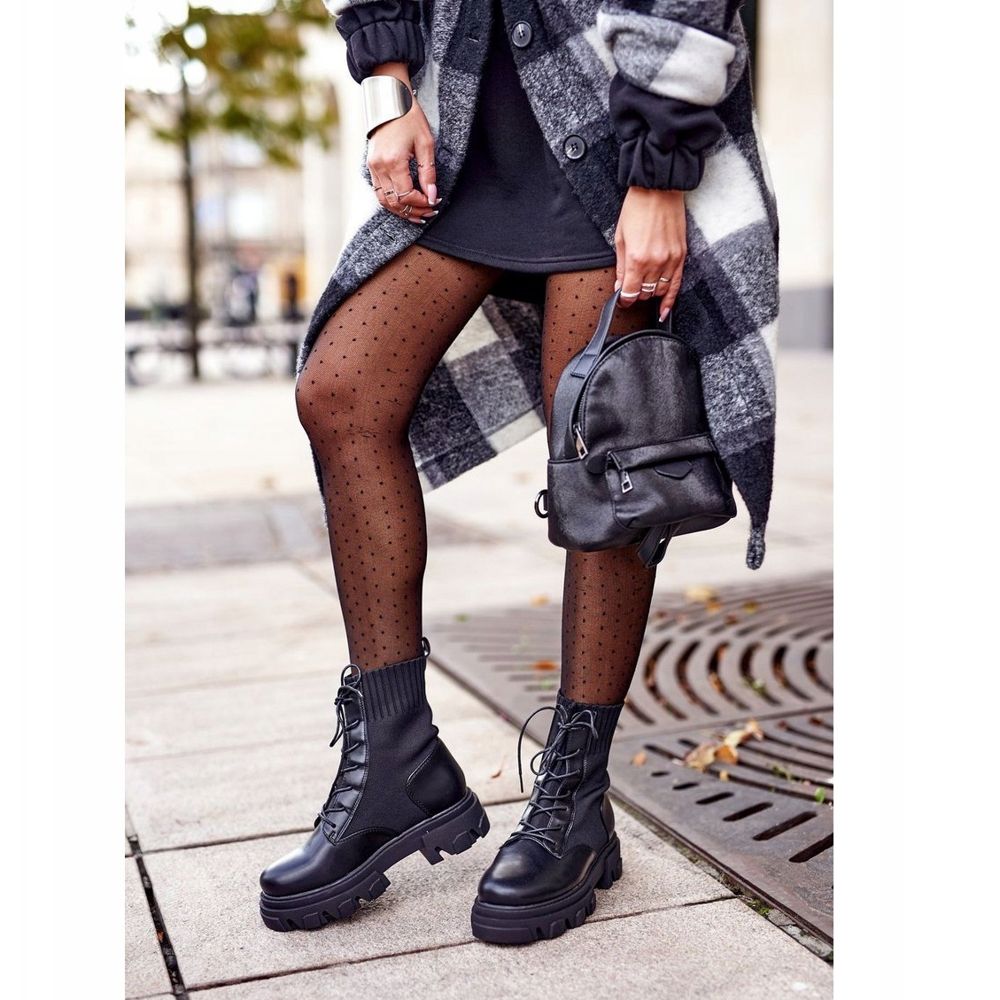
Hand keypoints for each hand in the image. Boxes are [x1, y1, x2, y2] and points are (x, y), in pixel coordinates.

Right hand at [366, 63, 438, 223]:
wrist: (390, 101)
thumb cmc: (409, 117)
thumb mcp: (426, 144)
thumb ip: (428, 173)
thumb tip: (431, 196)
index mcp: (393, 161)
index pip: (406, 195)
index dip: (421, 203)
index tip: (434, 202)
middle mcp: (379, 167)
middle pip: (395, 202)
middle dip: (413, 211)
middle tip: (429, 213)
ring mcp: (372, 167)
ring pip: (385, 201)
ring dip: (402, 210)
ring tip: (418, 213)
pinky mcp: (371, 166)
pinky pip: (379, 192)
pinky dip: (392, 201)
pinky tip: (405, 203)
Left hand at [614, 187, 686, 320]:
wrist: (658, 190)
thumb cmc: (637, 208)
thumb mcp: (620, 238)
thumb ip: (621, 267)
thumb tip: (620, 287)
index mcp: (637, 259)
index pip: (630, 293)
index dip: (624, 300)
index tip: (622, 300)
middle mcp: (655, 263)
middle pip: (645, 294)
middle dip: (636, 295)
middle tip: (631, 290)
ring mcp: (671, 260)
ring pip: (660, 291)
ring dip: (651, 294)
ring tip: (645, 291)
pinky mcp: (682, 255)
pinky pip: (677, 284)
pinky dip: (670, 299)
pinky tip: (665, 309)